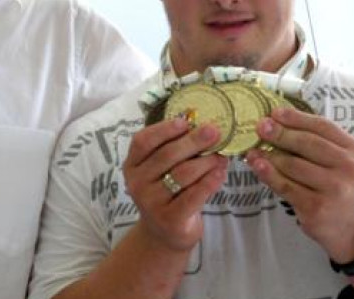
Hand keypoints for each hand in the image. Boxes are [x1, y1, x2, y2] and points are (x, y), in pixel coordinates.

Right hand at [123, 117, 228, 251]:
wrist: (164, 233)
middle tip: (214, 131)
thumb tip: (201, 126)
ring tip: (221, 155)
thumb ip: (173, 150)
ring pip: (183, 174)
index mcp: (132, 165)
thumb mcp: (160, 171)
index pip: (142, 141)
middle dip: (193, 141)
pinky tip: (220, 173)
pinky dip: (210, 182)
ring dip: (206, 161)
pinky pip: (193, 196)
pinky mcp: (169, 219)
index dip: (163, 129)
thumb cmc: (166, 193)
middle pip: (167, 155)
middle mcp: (137, 183)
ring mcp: (151, 203)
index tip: (185, 121)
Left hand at [246, 107, 353, 262]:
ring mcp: (334, 189)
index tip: (275, 112)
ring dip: (270, 155)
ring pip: (294, 165)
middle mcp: (348, 168)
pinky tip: (257, 166)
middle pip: (308, 144)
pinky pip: (287, 186)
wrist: (349, 225)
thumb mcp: (336, 160)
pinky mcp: (317, 207)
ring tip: (253, 149)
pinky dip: (269, 175)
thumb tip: (275, 122)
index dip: (297, 118)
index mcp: (353, 150)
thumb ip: (313, 142)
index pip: (323, 127)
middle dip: (281, 133)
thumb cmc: (335, 185)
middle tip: (260, 126)